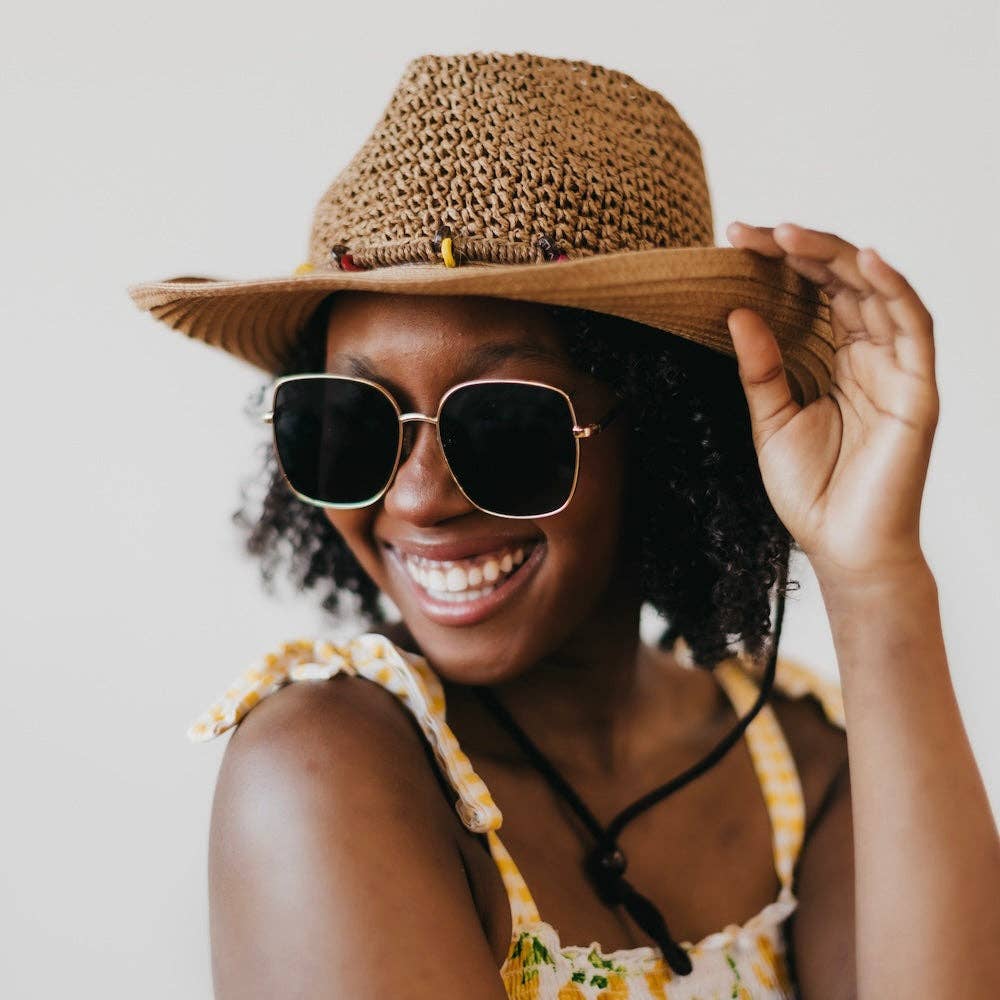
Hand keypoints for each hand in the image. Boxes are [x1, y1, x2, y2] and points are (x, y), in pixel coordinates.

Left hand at [725, 221, 938, 582]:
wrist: (840, 546)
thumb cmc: (810, 488)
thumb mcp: (770, 419)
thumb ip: (760, 368)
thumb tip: (737, 311)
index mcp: (833, 361)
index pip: (810, 295)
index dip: (778, 264)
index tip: (735, 240)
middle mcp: (867, 357)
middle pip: (841, 284)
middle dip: (798, 252)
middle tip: (754, 232)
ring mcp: (894, 369)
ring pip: (875, 293)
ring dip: (837, 258)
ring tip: (791, 235)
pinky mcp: (917, 390)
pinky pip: (914, 328)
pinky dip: (894, 290)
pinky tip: (865, 261)